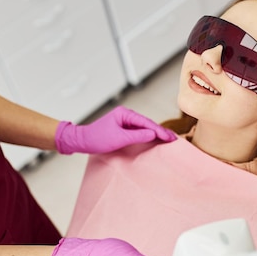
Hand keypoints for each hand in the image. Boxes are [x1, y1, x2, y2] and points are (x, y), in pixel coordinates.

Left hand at [55, 106, 175, 154]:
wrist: (82, 141)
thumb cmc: (97, 138)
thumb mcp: (119, 138)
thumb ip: (137, 135)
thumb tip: (153, 133)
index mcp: (125, 113)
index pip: (146, 123)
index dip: (160, 131)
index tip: (170, 138)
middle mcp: (126, 115)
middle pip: (147, 124)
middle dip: (160, 131)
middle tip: (174, 139)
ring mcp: (124, 121)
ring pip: (144, 127)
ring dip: (155, 134)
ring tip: (168, 139)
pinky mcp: (123, 128)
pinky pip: (139, 131)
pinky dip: (148, 135)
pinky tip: (155, 139)